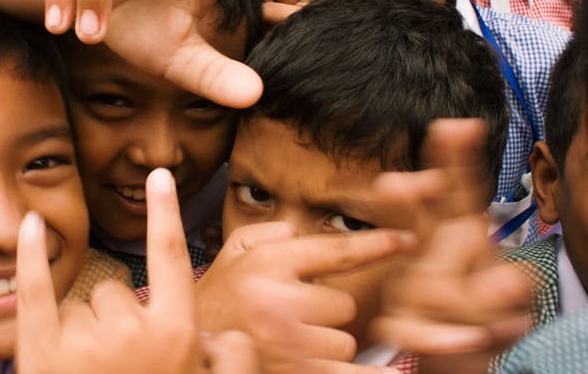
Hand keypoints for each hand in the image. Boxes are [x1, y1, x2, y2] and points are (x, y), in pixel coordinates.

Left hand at [16, 168, 258, 373]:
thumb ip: (233, 364)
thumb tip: (230, 335)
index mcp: (177, 336)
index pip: (172, 257)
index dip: (166, 213)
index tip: (162, 176)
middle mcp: (133, 331)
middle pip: (122, 290)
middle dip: (121, 321)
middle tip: (123, 370)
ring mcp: (84, 342)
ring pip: (86, 303)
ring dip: (87, 331)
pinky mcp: (40, 354)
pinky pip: (36, 292)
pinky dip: (30, 257)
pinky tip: (31, 225)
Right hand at [195, 222, 416, 372]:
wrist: (178, 353)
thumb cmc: (211, 303)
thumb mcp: (230, 255)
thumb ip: (268, 234)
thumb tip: (300, 228)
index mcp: (268, 264)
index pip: (335, 251)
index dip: (376, 245)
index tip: (409, 240)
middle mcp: (278, 301)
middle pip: (342, 305)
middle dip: (325, 313)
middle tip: (292, 318)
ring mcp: (286, 343)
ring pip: (342, 342)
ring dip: (324, 345)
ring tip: (288, 345)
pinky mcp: (293, 372)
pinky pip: (344, 373)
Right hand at [370, 120, 532, 369]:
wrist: (459, 355)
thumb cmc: (485, 316)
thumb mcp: (508, 299)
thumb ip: (508, 287)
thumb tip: (510, 280)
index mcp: (455, 232)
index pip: (457, 190)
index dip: (457, 159)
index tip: (459, 128)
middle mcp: (424, 253)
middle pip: (417, 221)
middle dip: (405, 203)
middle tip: (395, 183)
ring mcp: (407, 285)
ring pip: (428, 285)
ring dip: (462, 302)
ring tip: (495, 319)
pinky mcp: (399, 323)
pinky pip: (412, 329)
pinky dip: (440, 338)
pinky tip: (466, 341)